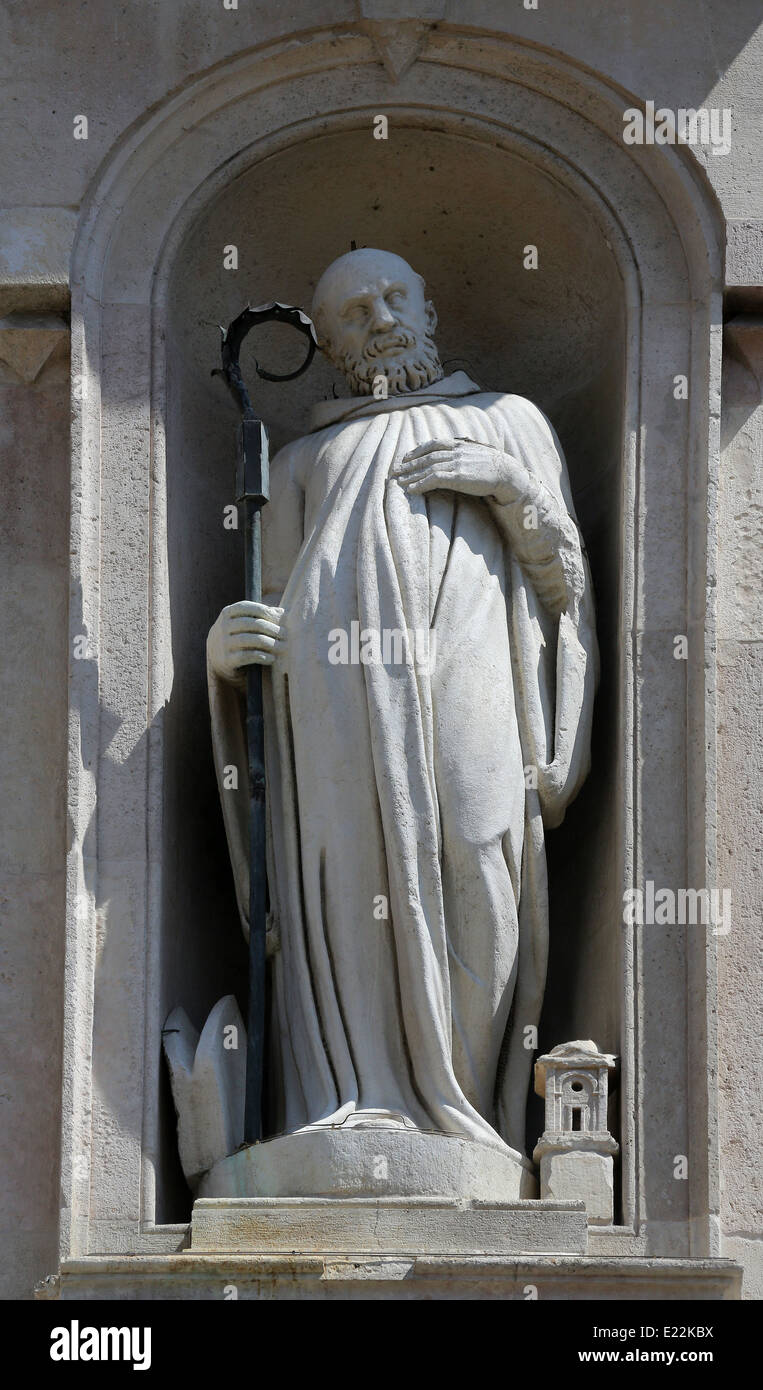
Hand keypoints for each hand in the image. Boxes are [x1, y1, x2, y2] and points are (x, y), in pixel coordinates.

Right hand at [207, 601, 285, 682]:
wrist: (218, 662)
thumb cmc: (238, 638)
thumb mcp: (244, 624)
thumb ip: (261, 616)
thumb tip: (282, 612)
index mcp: (227, 613)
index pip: (245, 607)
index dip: (263, 610)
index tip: (278, 618)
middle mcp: (222, 627)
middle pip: (249, 624)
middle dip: (270, 628)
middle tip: (284, 634)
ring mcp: (223, 644)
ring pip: (248, 640)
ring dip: (268, 643)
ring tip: (281, 646)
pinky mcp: (226, 660)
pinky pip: (245, 656)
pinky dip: (261, 656)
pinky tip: (272, 658)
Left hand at [391, 438, 529, 500]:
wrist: (507, 473)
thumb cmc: (494, 466)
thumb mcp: (478, 453)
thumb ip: (464, 452)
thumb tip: (457, 453)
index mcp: (459, 445)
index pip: (433, 444)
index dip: (417, 450)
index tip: (406, 457)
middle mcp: (455, 452)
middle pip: (426, 457)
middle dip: (409, 464)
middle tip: (395, 471)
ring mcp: (456, 464)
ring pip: (427, 468)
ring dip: (411, 476)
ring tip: (399, 483)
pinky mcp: (458, 477)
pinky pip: (433, 480)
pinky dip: (420, 484)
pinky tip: (411, 490)